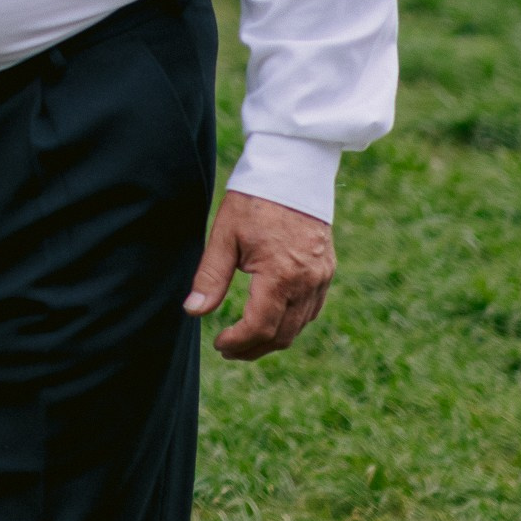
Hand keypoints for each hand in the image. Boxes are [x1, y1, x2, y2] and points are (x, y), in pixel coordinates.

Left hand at [185, 189, 335, 357]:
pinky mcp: (327, 271)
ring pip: (299, 326)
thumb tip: (193, 311)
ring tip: (245, 339)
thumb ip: (210, 277)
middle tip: (228, 349)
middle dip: (253, 348)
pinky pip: (312, 310)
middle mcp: (307, 282)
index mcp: (280, 274)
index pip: (260, 327)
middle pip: (282, 335)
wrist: (293, 171)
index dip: (238, 342)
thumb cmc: (254, 200)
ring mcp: (321, 278)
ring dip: (272, 339)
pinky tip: (271, 320)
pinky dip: (291, 323)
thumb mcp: (224, 236)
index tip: (218, 344)